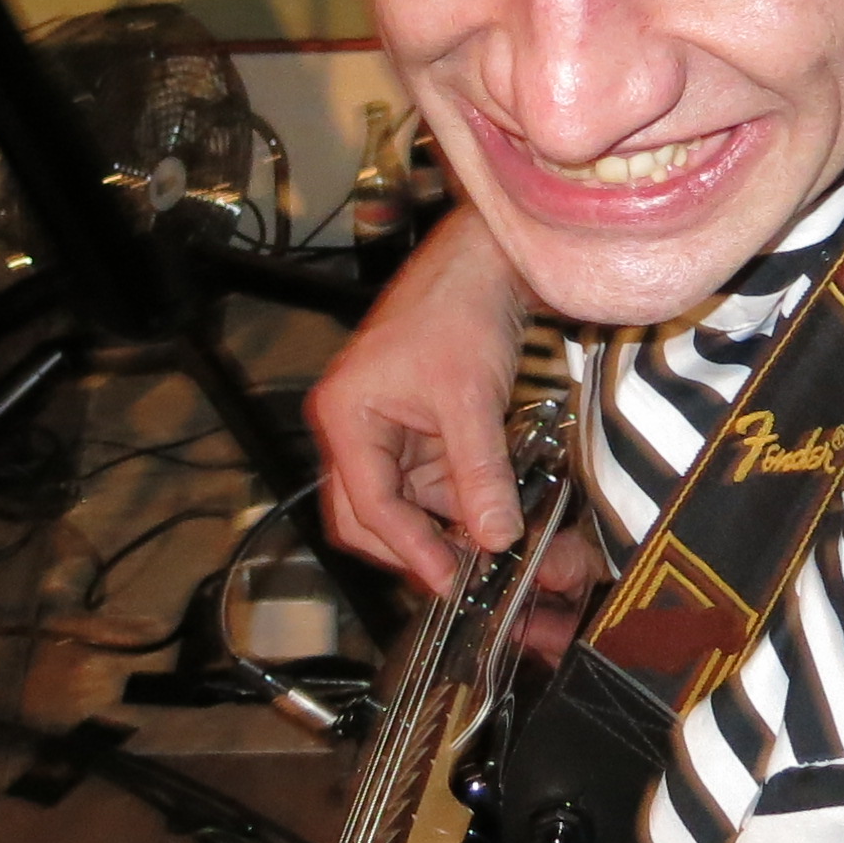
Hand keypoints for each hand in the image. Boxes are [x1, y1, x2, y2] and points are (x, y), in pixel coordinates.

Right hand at [309, 211, 533, 586]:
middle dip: (413, 548)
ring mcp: (385, 430)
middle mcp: (355, 428)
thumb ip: (480, 475)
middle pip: (367, 515)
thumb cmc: (459, 310)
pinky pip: (428, 481)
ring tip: (490, 552)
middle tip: (462, 577)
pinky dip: (458, 502)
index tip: (450, 581)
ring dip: (442, 528)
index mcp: (347, 418)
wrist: (483, 261)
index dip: (410, 549)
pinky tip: (492, 517)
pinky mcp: (416, 428)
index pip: (369, 506)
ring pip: (403, 504)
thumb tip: (496, 539)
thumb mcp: (471, 400)